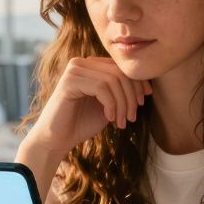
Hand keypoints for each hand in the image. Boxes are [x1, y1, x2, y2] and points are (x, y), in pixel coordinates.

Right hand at [24, 57, 150, 159]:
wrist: (57, 140)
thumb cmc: (81, 123)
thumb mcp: (108, 105)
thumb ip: (121, 92)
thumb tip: (147, 85)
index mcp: (91, 65)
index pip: (121, 67)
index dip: (138, 82)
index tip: (144, 101)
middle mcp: (81, 63)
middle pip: (120, 72)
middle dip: (131, 96)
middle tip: (131, 117)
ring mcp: (74, 70)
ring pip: (113, 80)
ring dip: (122, 104)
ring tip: (122, 122)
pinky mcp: (69, 81)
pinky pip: (101, 88)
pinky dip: (111, 105)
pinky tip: (109, 118)